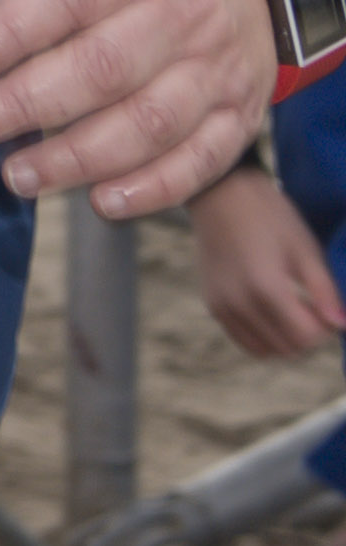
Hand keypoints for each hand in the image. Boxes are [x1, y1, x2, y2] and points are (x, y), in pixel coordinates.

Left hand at [0, 0, 284, 216]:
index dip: (13, 32)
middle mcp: (185, 11)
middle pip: (103, 67)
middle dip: (26, 105)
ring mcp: (218, 67)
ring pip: (149, 123)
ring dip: (78, 158)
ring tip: (17, 176)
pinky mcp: (241, 113)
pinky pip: (202, 160)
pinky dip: (153, 188)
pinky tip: (102, 201)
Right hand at [191, 165, 344, 359]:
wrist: (221, 196)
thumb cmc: (270, 217)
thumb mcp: (305, 249)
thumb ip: (323, 290)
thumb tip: (340, 325)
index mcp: (265, 287)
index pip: (304, 337)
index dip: (324, 329)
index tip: (328, 309)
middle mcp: (238, 303)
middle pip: (286, 348)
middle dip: (307, 337)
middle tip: (313, 310)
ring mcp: (221, 306)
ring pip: (264, 350)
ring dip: (285, 340)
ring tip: (293, 312)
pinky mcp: (213, 305)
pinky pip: (244, 340)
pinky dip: (263, 337)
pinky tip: (272, 312)